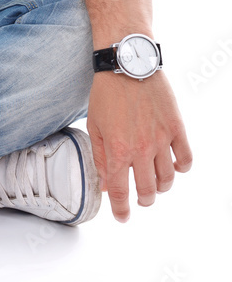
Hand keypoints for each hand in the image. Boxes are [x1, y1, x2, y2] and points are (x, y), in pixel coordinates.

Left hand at [87, 70, 191, 221]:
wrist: (128, 64)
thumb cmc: (106, 92)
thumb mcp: (94, 125)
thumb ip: (100, 156)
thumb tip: (104, 182)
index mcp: (118, 151)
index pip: (120, 192)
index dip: (121, 209)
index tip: (122, 217)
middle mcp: (141, 150)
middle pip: (147, 191)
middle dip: (143, 199)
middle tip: (140, 197)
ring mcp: (162, 140)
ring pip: (168, 179)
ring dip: (161, 187)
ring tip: (155, 183)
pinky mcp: (177, 128)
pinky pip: (186, 158)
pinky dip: (182, 168)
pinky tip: (174, 166)